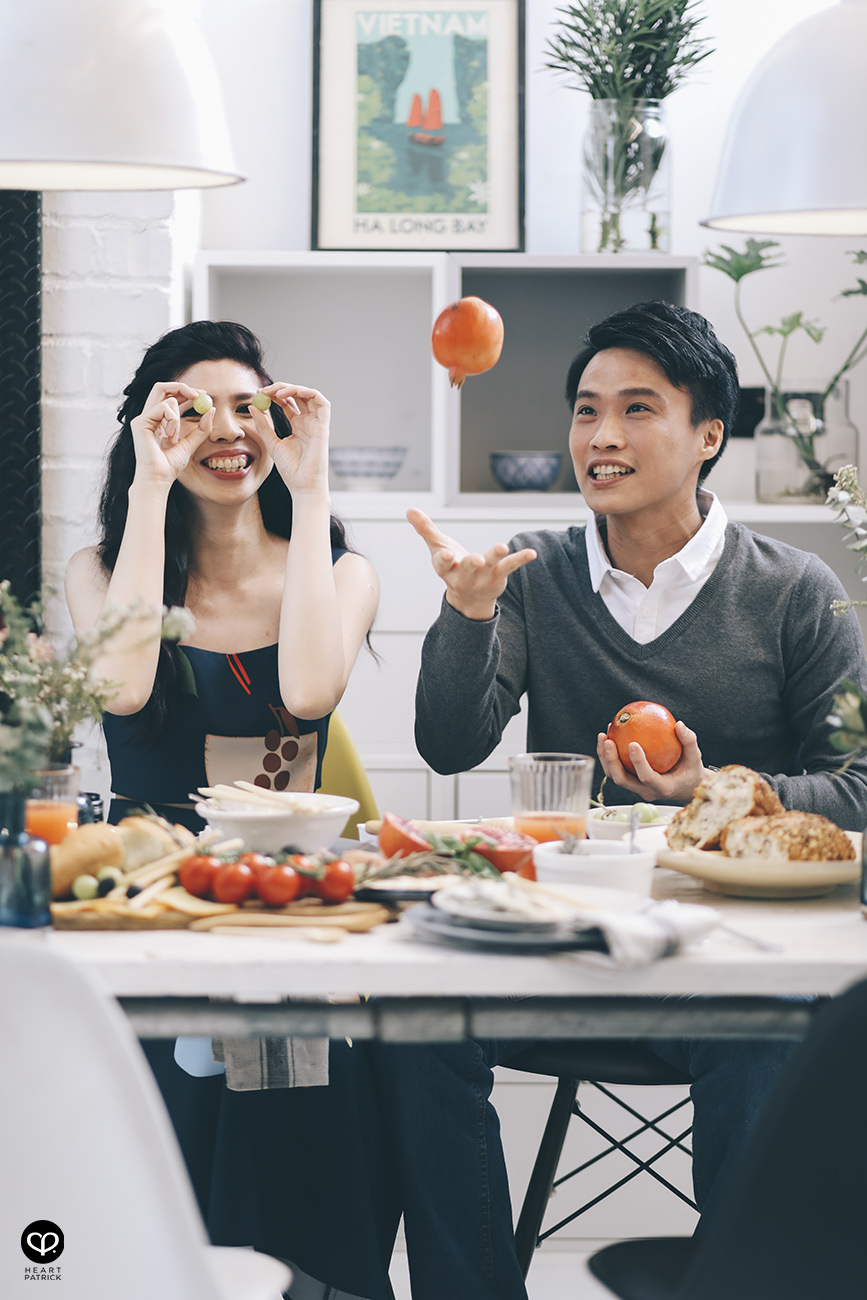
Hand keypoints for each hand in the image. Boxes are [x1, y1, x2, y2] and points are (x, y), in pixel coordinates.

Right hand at [130, 382, 216, 490]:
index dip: (186, 392)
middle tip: (199, 394)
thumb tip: (212, 410)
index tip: (203, 394)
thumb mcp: (191, 444)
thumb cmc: (170, 466)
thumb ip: (202, 428)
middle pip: (161, 387)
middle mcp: (148, 417)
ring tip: (176, 436)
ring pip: (166, 398)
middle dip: (182, 387)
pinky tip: (170, 437)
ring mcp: (142, 418)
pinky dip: (173, 420)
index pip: (170, 397)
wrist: (159, 479)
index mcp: (158, 420)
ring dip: (179, 415)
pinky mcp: (140, 422)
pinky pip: (163, 407)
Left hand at [247, 383, 328, 495]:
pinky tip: (291, 394)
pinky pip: (322, 403)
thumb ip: (263, 425)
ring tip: (276, 392)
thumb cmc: (290, 469)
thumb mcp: (271, 443)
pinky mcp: (323, 427)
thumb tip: (252, 406)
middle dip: (281, 388)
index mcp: (298, 426)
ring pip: (309, 395)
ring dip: (293, 388)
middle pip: (298, 396)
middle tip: (264, 390)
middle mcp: (308, 422)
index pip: (287, 403)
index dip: (273, 394)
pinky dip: (308, 393)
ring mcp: (317, 424)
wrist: (303, 485)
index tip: (258, 393)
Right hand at [407, 508, 535, 619]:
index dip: (445, 559)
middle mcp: (464, 574)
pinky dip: (521, 559)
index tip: (447, 554)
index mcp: (447, 568)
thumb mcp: (437, 548)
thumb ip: (425, 529)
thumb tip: (409, 509)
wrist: (470, 599)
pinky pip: (510, 566)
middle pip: (467, 567)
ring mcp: (483, 576)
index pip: (443, 564)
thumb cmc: (452, 567)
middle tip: (475, 559)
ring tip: (502, 546)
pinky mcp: (499, 575)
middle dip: (471, 563)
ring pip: (489, 565)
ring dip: (495, 556)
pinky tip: (532, 553)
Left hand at [596, 720, 708, 803]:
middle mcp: (647, 791)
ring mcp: (637, 788)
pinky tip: (609, 735)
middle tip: (608, 741)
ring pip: (615, 776)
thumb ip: (689, 741)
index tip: (632, 743)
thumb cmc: (691, 770)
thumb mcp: (695, 757)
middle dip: (612, 761)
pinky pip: (616, 769)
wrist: (686, 786)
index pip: (647, 777)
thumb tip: (679, 724)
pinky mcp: (631, 782)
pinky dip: (609, 755)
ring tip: (603, 736)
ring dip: (605, 758)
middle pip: (623, 780)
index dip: (638, 763)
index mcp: (664, 788)